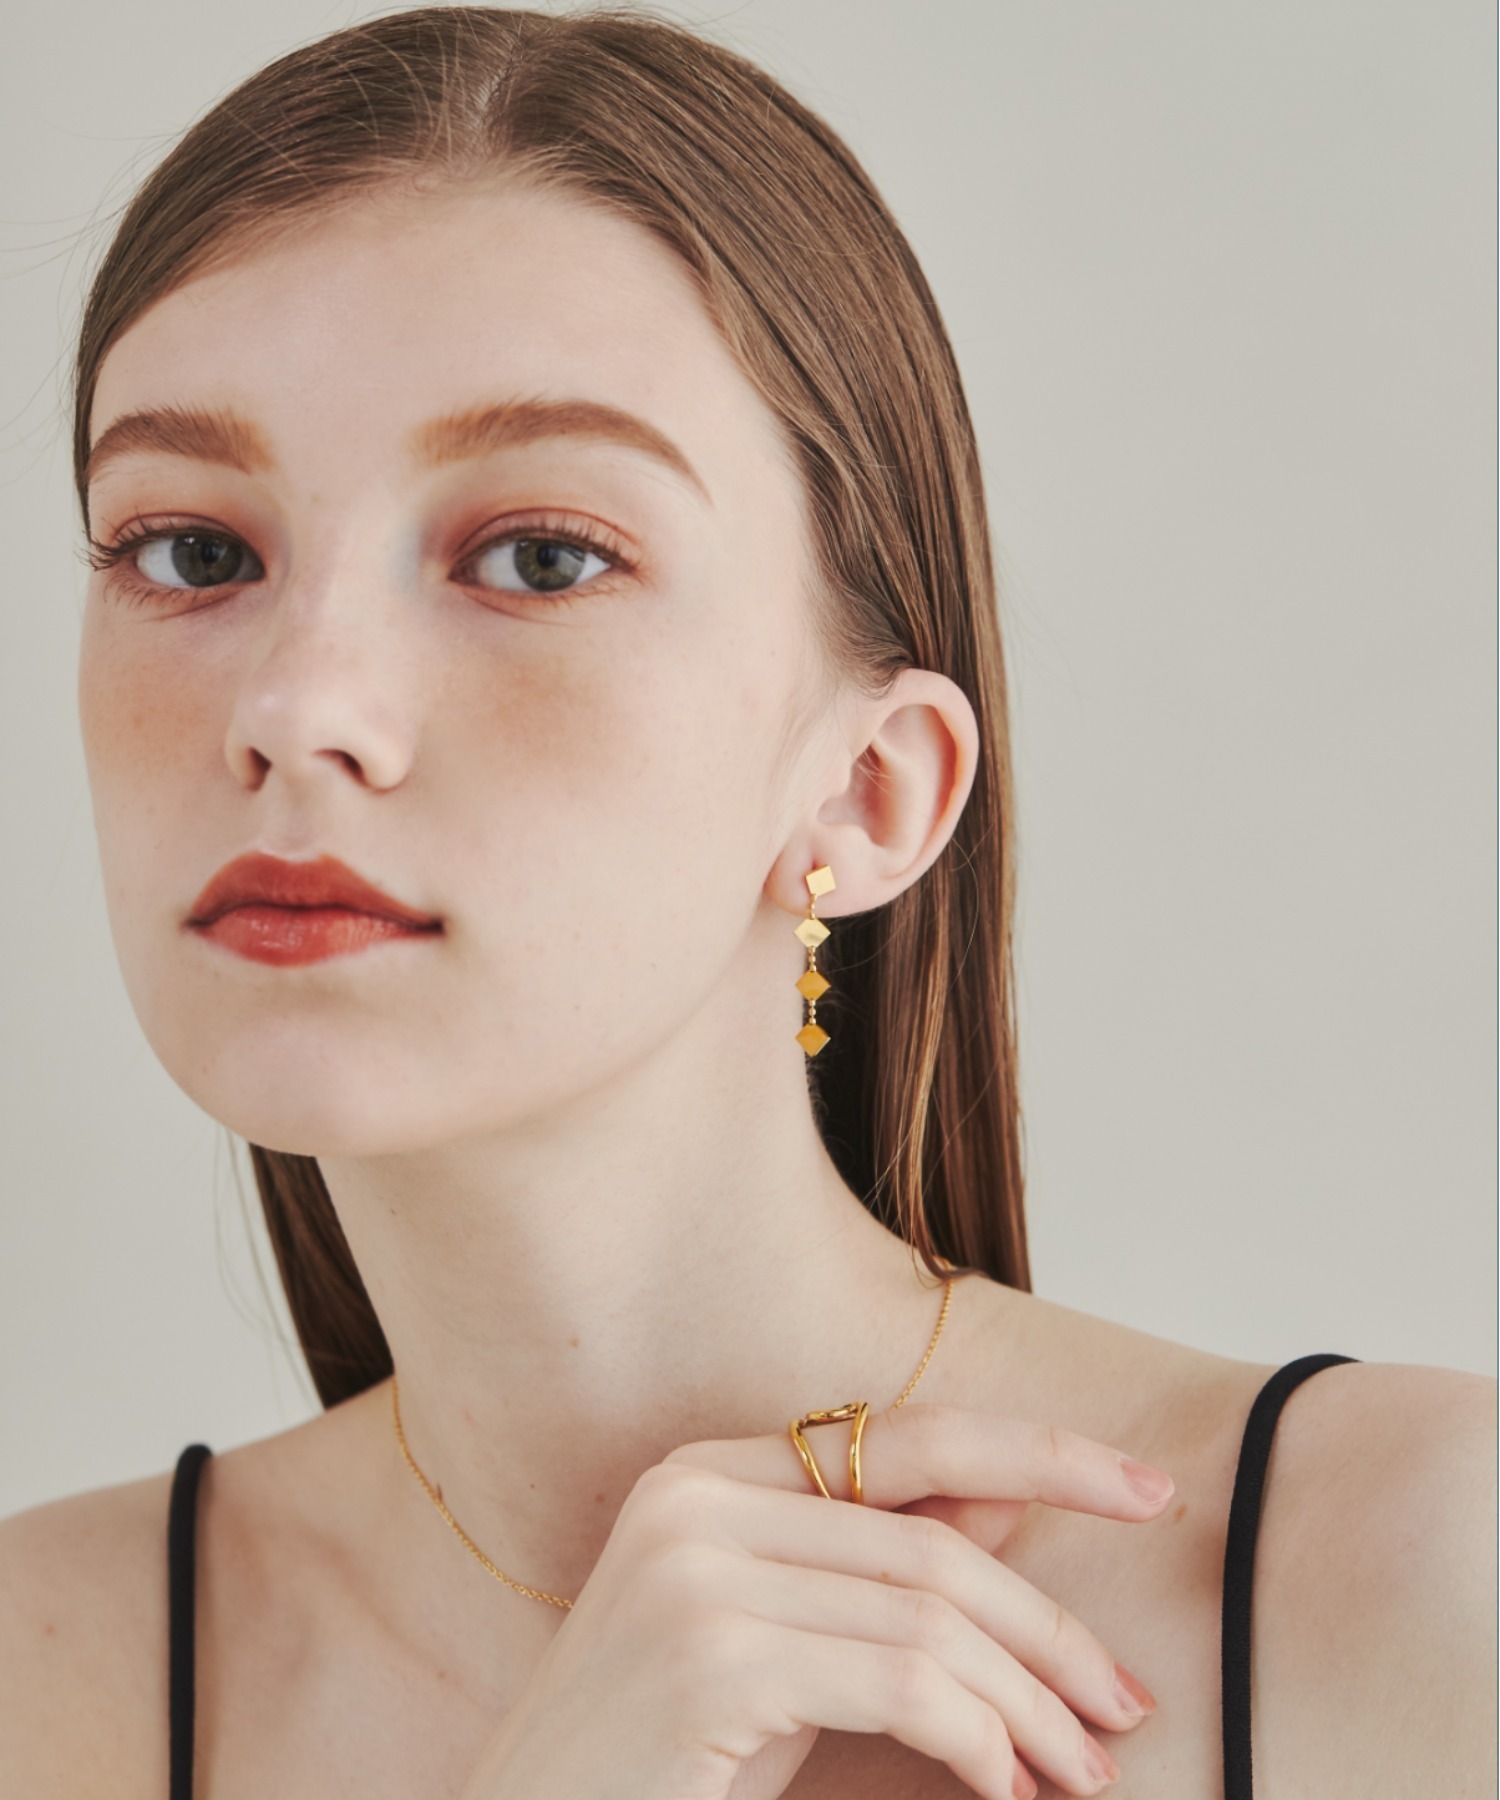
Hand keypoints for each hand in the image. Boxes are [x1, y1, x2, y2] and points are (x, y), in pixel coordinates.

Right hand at [458, 1400, 1170, 1799]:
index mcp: (710, 1474)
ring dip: (1029, 1704)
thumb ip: (880, 1567)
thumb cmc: (656, 1759)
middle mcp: (697, 1495)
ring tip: (1079, 1773)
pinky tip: (1002, 1788)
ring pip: (932, 1613)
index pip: (915, 1435)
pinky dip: (979, 1738)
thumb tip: (1010, 1506)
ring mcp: (695, 1568)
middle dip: (1050, 1628)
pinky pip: (902, 1680)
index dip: (1046, 1453)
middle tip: (1123, 1711)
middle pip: (936, 1539)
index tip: (1150, 1492)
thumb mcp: (784, 1650)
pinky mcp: (708, 1653)